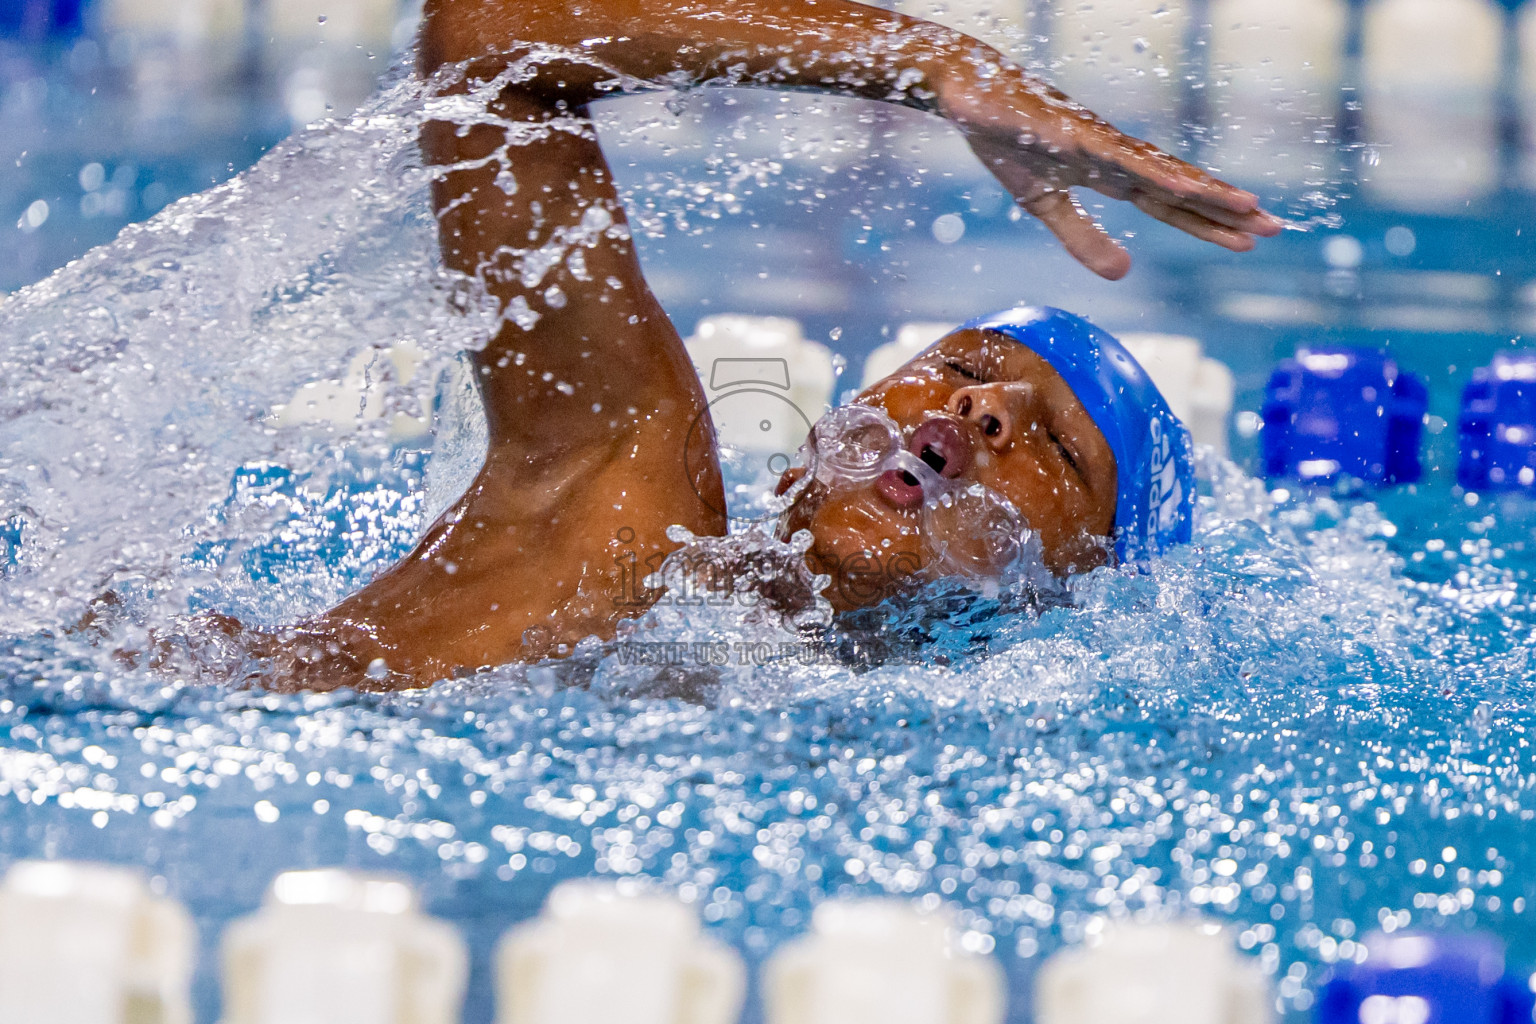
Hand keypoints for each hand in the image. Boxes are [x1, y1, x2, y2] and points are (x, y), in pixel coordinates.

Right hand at [944, 78, 1284, 279]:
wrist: (969, 94)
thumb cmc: (1008, 138)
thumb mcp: (1043, 205)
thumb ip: (1081, 237)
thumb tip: (1124, 274)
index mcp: (1111, 172)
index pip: (1169, 203)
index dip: (1208, 222)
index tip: (1249, 239)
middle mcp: (1118, 155)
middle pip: (1181, 189)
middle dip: (1227, 209)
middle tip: (1276, 229)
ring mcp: (1101, 141)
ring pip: (1164, 172)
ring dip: (1207, 191)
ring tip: (1249, 208)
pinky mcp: (1076, 134)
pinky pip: (1125, 158)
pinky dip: (1157, 174)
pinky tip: (1188, 187)